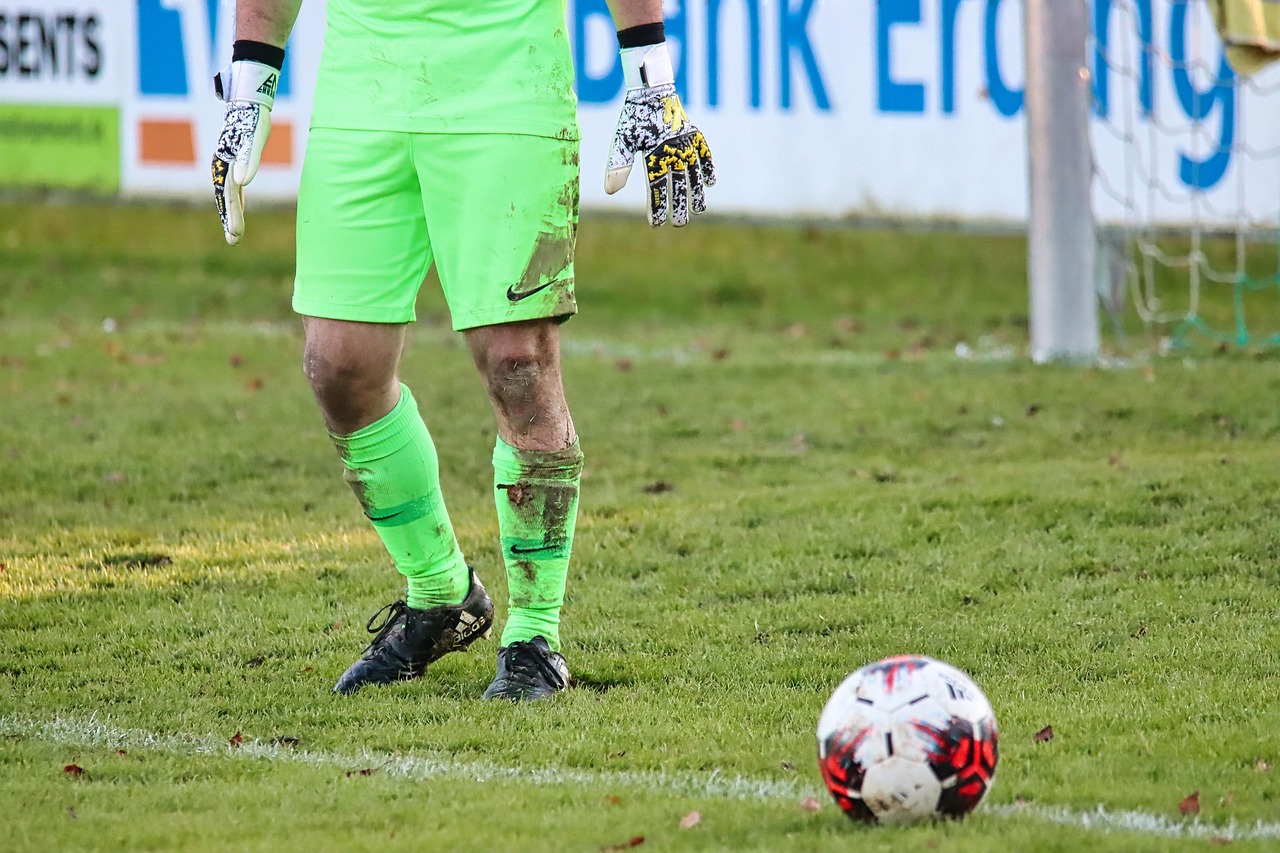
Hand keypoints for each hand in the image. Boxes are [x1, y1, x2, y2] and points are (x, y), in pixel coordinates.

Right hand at [211, 59, 277, 244]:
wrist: (249, 102)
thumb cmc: (254, 121)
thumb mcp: (255, 141)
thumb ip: (249, 162)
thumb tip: (243, 182)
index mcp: (226, 164)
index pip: (229, 195)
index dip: (232, 215)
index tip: (236, 234)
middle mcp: (222, 166)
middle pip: (225, 198)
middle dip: (229, 219)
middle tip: (234, 240)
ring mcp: (225, 164)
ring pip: (226, 194)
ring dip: (230, 212)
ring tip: (234, 233)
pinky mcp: (233, 162)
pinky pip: (231, 186)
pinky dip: (234, 200)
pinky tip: (239, 210)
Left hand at [604, 44, 715, 226]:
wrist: (650, 90)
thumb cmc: (633, 118)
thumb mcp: (621, 141)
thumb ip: (617, 166)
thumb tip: (610, 193)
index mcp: (654, 153)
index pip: (656, 187)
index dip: (657, 206)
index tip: (656, 223)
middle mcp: (673, 150)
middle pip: (678, 184)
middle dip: (679, 205)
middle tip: (679, 223)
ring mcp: (686, 143)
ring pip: (694, 173)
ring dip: (697, 192)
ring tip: (699, 209)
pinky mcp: (694, 135)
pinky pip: (705, 155)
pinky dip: (708, 168)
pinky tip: (711, 183)